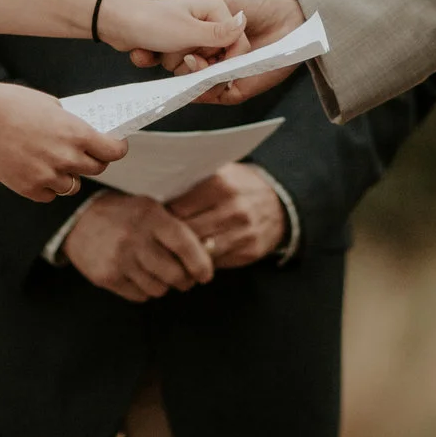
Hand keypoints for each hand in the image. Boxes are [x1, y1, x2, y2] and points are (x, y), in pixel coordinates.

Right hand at [0, 82, 125, 201]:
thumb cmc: (12, 104)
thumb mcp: (50, 104)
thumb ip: (69, 122)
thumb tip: (81, 132)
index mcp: (76, 133)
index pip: (113, 151)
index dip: (117, 148)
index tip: (114, 146)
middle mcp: (66, 158)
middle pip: (96, 169)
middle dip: (92, 160)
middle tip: (83, 153)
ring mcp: (48, 176)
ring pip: (72, 186)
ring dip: (68, 175)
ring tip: (53, 162)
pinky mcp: (29, 188)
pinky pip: (49, 194)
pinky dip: (46, 186)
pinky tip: (35, 171)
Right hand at [61, 190, 216, 300]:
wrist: (79, 220)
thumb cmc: (126, 215)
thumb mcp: (151, 209)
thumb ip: (178, 228)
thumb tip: (211, 251)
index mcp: (150, 216)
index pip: (184, 244)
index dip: (201, 264)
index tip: (206, 275)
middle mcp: (134, 238)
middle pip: (175, 274)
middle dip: (185, 281)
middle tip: (185, 278)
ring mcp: (119, 259)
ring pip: (159, 289)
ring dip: (164, 285)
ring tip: (158, 273)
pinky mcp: (107, 277)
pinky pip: (140, 296)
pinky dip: (145, 290)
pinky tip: (139, 275)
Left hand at [96, 0, 245, 64]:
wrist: (112, 19)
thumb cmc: (149, 21)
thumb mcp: (188, 30)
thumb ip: (219, 33)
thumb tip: (243, 24)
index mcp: (216, 9)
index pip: (237, 43)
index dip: (224, 59)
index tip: (209, 64)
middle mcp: (206, 20)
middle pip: (217, 56)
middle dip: (198, 62)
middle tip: (183, 56)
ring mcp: (190, 32)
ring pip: (198, 62)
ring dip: (178, 64)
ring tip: (161, 50)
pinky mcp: (176, 42)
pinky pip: (180, 62)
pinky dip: (165, 62)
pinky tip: (147, 54)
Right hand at [131, 0, 305, 102]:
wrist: (289, 17)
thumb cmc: (253, 2)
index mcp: (196, 40)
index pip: (164, 52)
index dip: (147, 52)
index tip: (135, 50)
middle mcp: (204, 60)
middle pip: (175, 70)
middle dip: (168, 64)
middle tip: (167, 53)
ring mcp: (219, 77)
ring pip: (191, 85)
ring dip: (188, 75)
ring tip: (193, 59)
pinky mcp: (235, 90)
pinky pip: (213, 96)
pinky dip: (204, 89)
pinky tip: (202, 75)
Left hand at [166, 164, 287, 268]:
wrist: (280, 205)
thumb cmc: (239, 187)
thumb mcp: (221, 173)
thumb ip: (193, 182)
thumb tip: (156, 192)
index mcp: (220, 184)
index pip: (178, 207)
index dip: (163, 215)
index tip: (154, 219)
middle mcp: (233, 208)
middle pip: (187, 231)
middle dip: (170, 236)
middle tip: (157, 239)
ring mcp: (242, 233)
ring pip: (200, 251)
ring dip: (184, 253)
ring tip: (171, 251)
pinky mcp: (248, 252)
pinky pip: (215, 263)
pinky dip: (201, 262)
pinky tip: (192, 258)